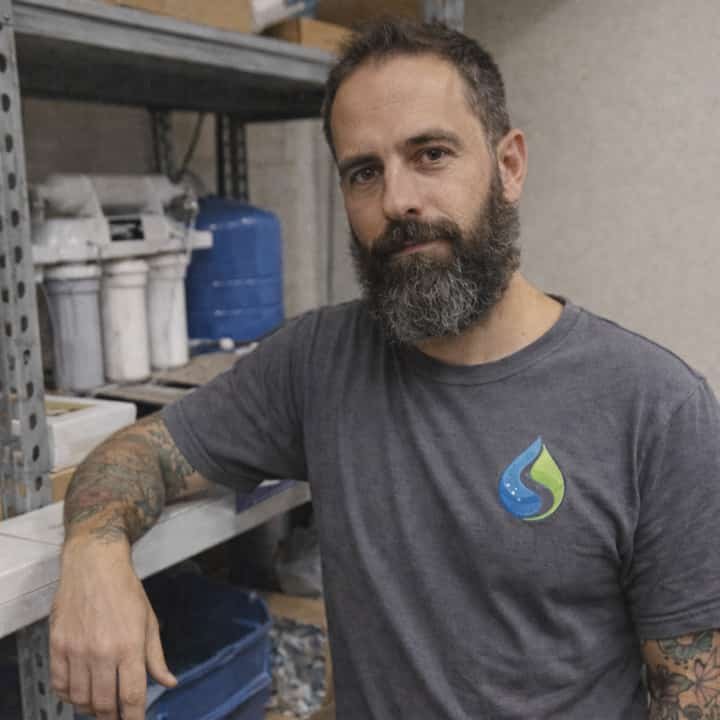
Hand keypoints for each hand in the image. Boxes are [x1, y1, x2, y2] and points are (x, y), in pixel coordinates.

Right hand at [49, 538, 176, 719]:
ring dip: (91, 708)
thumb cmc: (126, 591)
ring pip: (81, 699)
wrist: (94, 566)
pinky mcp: (58, 646)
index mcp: (129, 646)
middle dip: (112, 718)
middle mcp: (102, 652)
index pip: (132, 696)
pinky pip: (60, 685)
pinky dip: (69, 695)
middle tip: (116, 718)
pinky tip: (79, 692)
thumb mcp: (149, 621)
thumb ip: (156, 657)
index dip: (134, 718)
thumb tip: (169, 683)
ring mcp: (77, 651)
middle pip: (104, 704)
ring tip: (100, 704)